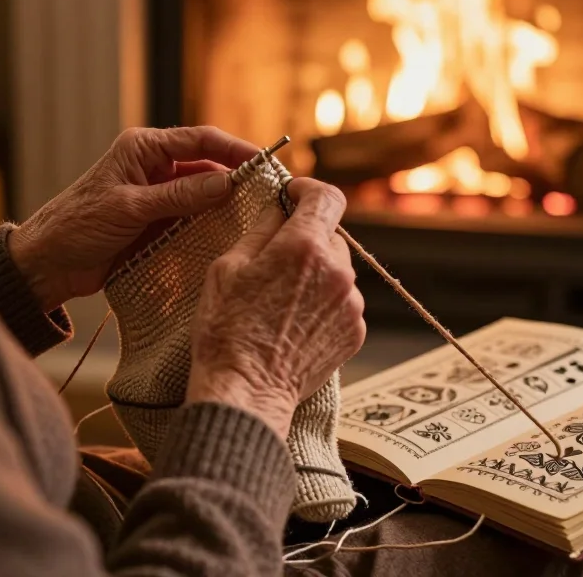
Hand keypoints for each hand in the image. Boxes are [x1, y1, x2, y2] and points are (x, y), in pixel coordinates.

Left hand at [8, 126, 258, 310]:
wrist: (47, 264)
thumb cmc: (77, 226)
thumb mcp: (130, 207)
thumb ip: (179, 195)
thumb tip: (228, 182)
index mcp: (144, 148)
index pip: (200, 140)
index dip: (235, 148)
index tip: (264, 161)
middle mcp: (154, 167)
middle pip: (208, 166)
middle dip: (236, 178)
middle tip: (269, 193)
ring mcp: (158, 196)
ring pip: (204, 195)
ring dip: (225, 205)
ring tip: (256, 216)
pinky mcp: (158, 223)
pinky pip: (193, 219)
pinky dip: (210, 226)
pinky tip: (229, 235)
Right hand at [185, 179, 366, 438]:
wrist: (246, 392)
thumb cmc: (227, 329)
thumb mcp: (228, 267)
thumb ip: (261, 228)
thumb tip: (279, 206)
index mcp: (304, 246)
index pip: (327, 196)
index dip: (308, 190)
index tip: (292, 196)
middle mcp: (337, 271)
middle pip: (330, 236)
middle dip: (306, 239)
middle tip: (274, 260)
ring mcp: (350, 304)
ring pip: (337, 271)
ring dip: (316, 274)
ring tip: (280, 302)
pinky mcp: (355, 331)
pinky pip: (342, 302)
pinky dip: (323, 303)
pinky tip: (293, 323)